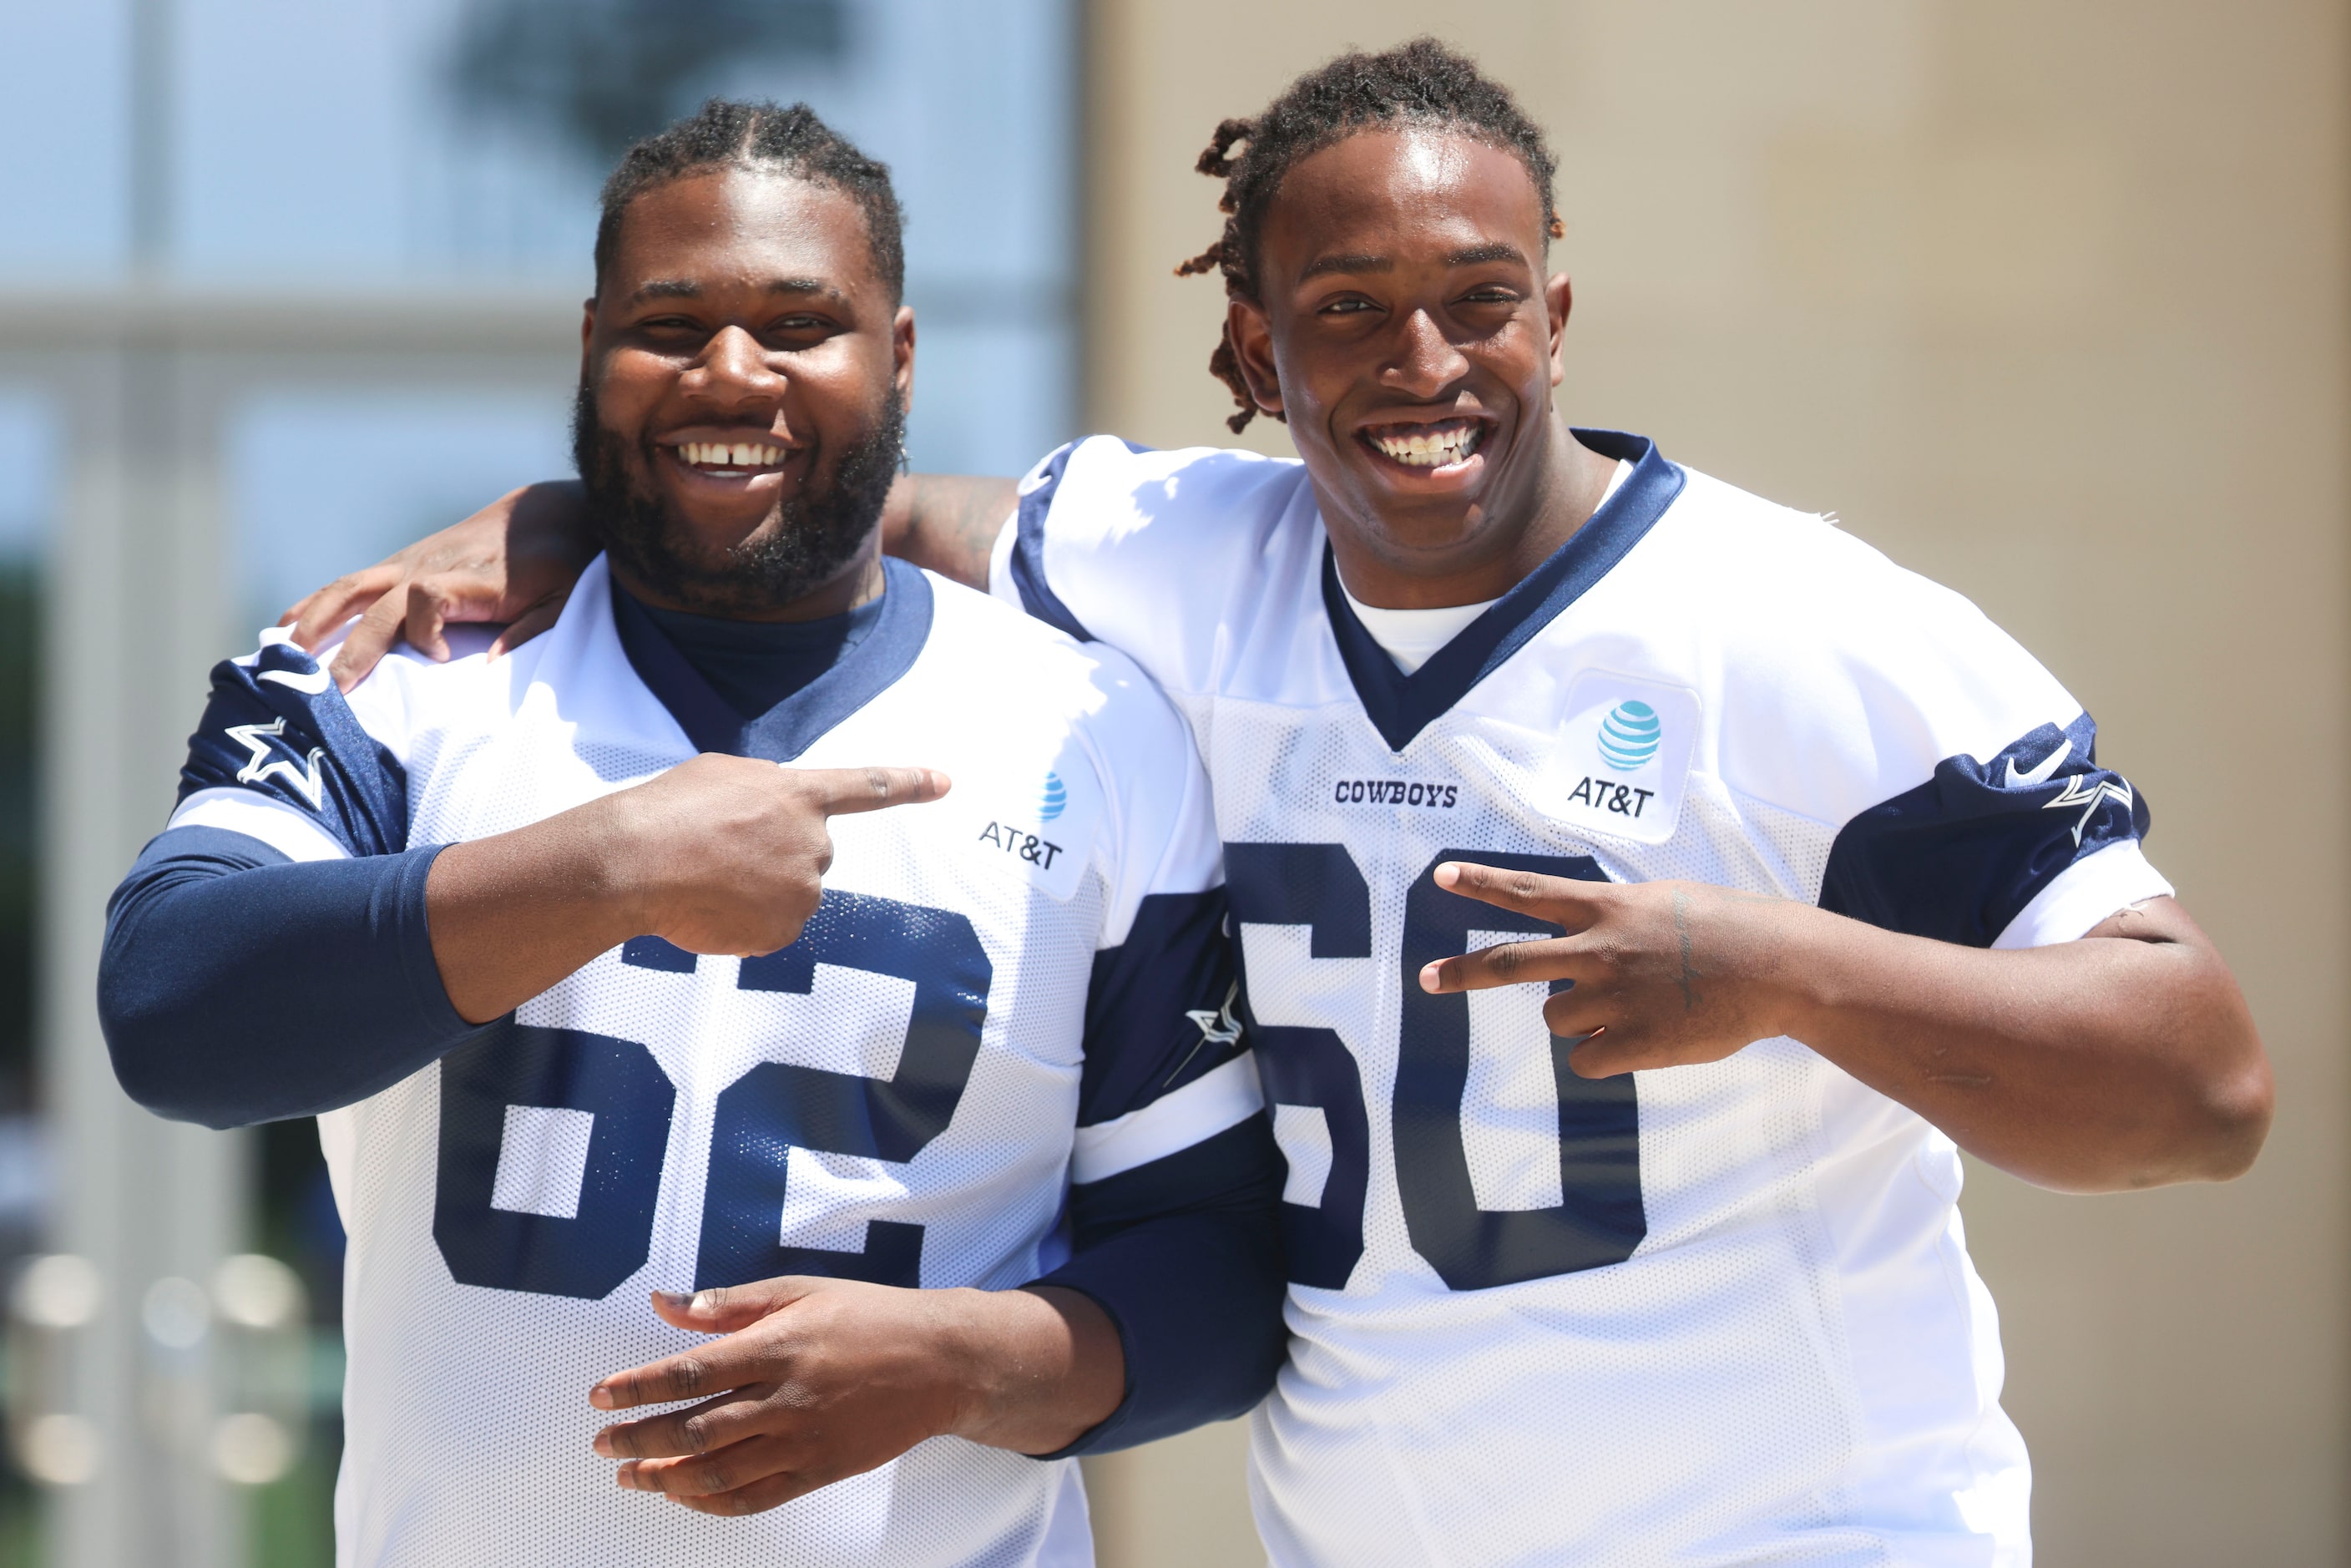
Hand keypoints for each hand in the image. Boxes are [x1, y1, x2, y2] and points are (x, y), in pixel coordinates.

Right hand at [278, 480, 595, 690]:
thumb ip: (534, 628)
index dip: (425, 629)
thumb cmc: (563, 565)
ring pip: (352, 589)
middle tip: (328, 693)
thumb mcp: (566, 598)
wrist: (547, 514)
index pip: (429, 596)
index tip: (438, 658)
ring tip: (285, 659)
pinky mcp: (403, 563)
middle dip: (353, 650)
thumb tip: (488, 665)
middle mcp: (432, 567)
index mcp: (474, 580)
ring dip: (317, 622)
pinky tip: (287, 626)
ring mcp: (411, 563)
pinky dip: (318, 603)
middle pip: (380, 605)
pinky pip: (352, 583)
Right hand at [427, 760, 947, 1023]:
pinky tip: (709, 907)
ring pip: (789, 894)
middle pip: (810, 855)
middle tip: (721, 854)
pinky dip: (743, 924)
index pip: (867, 786)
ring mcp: (804, 888)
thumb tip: (776, 805)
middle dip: (775, 857)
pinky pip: (770, 929)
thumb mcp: (720, 775)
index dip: (909, 783)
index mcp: (799, 794)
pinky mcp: (786, 929)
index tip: (946, 781)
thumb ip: (764, 787)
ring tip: (707, 878)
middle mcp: (815, 841)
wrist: (637, 861)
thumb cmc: (668, 811)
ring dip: (756, 891)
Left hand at [588, 1278, 1121, 1516]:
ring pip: (717, 1472)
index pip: (688, 1372)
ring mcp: (804, 1439)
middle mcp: (785, 1397)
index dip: (636, 1387)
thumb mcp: (800, 1291)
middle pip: (692, 1428)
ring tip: (632, 1476)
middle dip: (637, 1439)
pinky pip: (755, 1497)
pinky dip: (712, 1503)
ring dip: (664, 1478)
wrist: (941, 1361)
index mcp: (777, 1345)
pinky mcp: (821, 1470)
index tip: (599, 1396)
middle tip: (603, 1443)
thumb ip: (729, 1303)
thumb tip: (664, 1302)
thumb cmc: (868, 1316)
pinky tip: (685, 1495)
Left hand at [1415, 862, 1808, 1076]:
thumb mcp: (1662, 903)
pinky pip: (1585, 1059)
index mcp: (1607, 908)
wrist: (1777, 967)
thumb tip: (1578, 944)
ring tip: (1632, 1006)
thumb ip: (1612, 919)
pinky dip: (1602, 1053)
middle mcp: (1599, 950)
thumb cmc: (1727, 929)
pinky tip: (1642, 1036)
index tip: (1441, 878)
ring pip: (1556, 1019)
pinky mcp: (1631, 1041)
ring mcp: (1612, 997)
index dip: (1482, 885)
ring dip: (1579, 1018)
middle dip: (1462, 972)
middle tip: (1425, 978)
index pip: (1529, 893)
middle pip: (1510, 963)